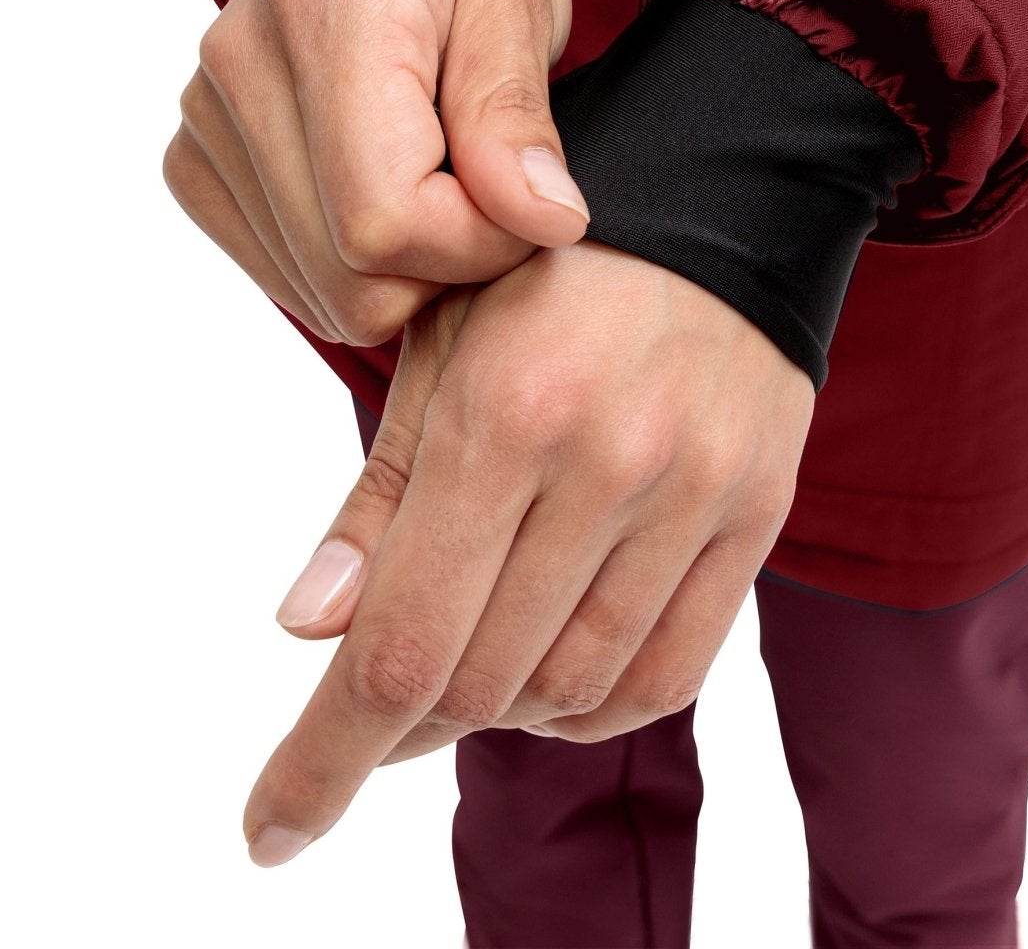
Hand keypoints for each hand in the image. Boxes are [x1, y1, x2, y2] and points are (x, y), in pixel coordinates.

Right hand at [162, 0, 588, 346]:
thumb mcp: (517, 2)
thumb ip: (517, 116)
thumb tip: (545, 221)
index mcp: (326, 6)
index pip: (383, 217)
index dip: (477, 243)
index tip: (531, 205)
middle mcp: (240, 62)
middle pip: (347, 269)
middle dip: (446, 263)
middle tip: (492, 195)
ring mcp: (204, 117)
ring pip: (319, 291)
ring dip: (402, 270)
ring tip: (440, 183)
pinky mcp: (192, 160)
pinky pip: (282, 278)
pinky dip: (350, 268)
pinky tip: (384, 194)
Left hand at [241, 241, 814, 865]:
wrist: (722, 196)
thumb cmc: (554, 267)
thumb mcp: (441, 342)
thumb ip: (382, 495)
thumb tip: (310, 631)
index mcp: (504, 411)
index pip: (402, 646)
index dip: (324, 761)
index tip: (270, 832)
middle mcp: (605, 464)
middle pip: (480, 684)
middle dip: (400, 727)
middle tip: (375, 707)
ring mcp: (693, 495)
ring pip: (570, 692)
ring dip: (497, 711)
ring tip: (470, 666)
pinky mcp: (757, 515)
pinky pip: (667, 675)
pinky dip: (591, 706)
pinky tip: (554, 676)